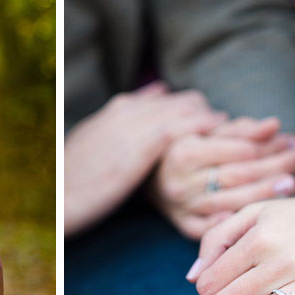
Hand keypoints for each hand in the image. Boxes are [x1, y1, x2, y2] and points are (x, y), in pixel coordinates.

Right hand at [65, 82, 226, 235]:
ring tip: (234, 131)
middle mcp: (129, 109)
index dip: (187, 112)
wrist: (59, 194)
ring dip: (212, 117)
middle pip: (181, 100)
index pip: (164, 99)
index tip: (203, 125)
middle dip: (206, 113)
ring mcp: (137, 122)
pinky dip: (205, 124)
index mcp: (115, 111)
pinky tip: (221, 130)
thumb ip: (115, 142)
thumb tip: (134, 144)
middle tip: (228, 132)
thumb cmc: (72, 182)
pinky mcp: (144, 142)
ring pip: (187, 106)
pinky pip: (185, 124)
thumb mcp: (93, 154)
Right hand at [150, 116, 294, 239]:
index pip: (239, 151)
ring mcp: (181, 206)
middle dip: (277, 166)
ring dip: (265, 194)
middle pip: (239, 175)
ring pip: (230, 202)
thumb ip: (240, 128)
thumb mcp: (205, 128)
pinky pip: (211, 230)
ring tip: (293, 185)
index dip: (271, 145)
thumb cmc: (185, 144)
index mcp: (185, 152)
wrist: (147, 171)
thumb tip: (274, 126)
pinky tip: (258, 219)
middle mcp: (181, 181)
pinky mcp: (182, 224)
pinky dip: (234, 225)